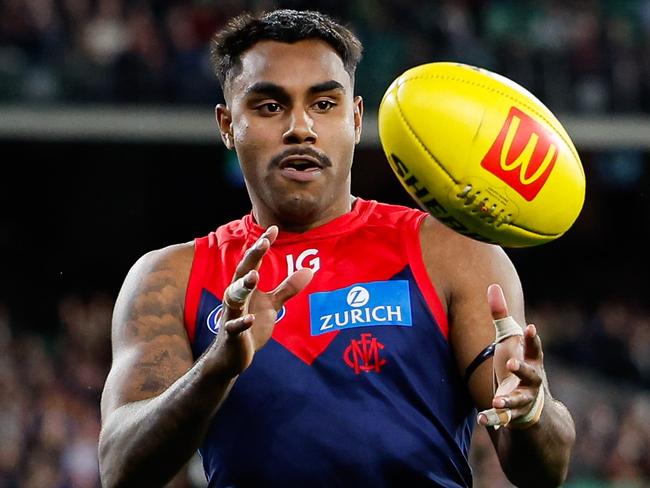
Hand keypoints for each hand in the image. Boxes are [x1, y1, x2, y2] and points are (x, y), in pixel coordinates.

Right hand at [210, 226, 312, 375]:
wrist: (231, 356)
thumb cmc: (250, 327)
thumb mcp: (272, 305)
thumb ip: (287, 288)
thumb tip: (309, 269)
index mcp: (246, 287)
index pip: (254, 262)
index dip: (262, 246)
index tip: (274, 229)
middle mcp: (236, 297)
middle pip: (242, 273)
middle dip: (252, 257)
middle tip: (263, 243)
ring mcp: (232, 315)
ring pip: (234, 297)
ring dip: (244, 286)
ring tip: (254, 275)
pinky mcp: (232, 335)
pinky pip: (234, 327)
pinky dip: (241, 322)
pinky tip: (250, 318)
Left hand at [477, 284, 544, 427]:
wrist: (535, 408)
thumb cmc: (517, 364)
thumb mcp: (508, 340)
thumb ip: (500, 315)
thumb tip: (492, 286)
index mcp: (532, 361)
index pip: (534, 349)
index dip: (533, 339)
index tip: (530, 327)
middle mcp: (532, 382)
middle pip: (531, 376)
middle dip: (522, 370)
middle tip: (511, 364)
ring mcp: (524, 400)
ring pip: (519, 402)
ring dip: (508, 400)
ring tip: (497, 399)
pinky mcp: (513, 415)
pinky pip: (503, 418)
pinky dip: (492, 418)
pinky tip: (481, 418)